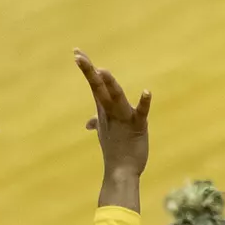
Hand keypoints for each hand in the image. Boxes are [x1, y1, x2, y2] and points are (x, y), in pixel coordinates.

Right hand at [76, 50, 150, 177]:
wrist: (121, 171)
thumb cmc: (115, 150)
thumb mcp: (105, 133)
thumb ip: (98, 122)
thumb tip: (89, 123)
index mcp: (104, 110)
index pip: (94, 85)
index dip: (87, 69)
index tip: (77, 53)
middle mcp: (110, 111)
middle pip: (98, 87)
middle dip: (89, 71)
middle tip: (78, 57)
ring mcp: (123, 118)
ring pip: (115, 97)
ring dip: (109, 85)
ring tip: (102, 71)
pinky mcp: (138, 126)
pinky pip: (141, 112)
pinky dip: (143, 102)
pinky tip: (147, 91)